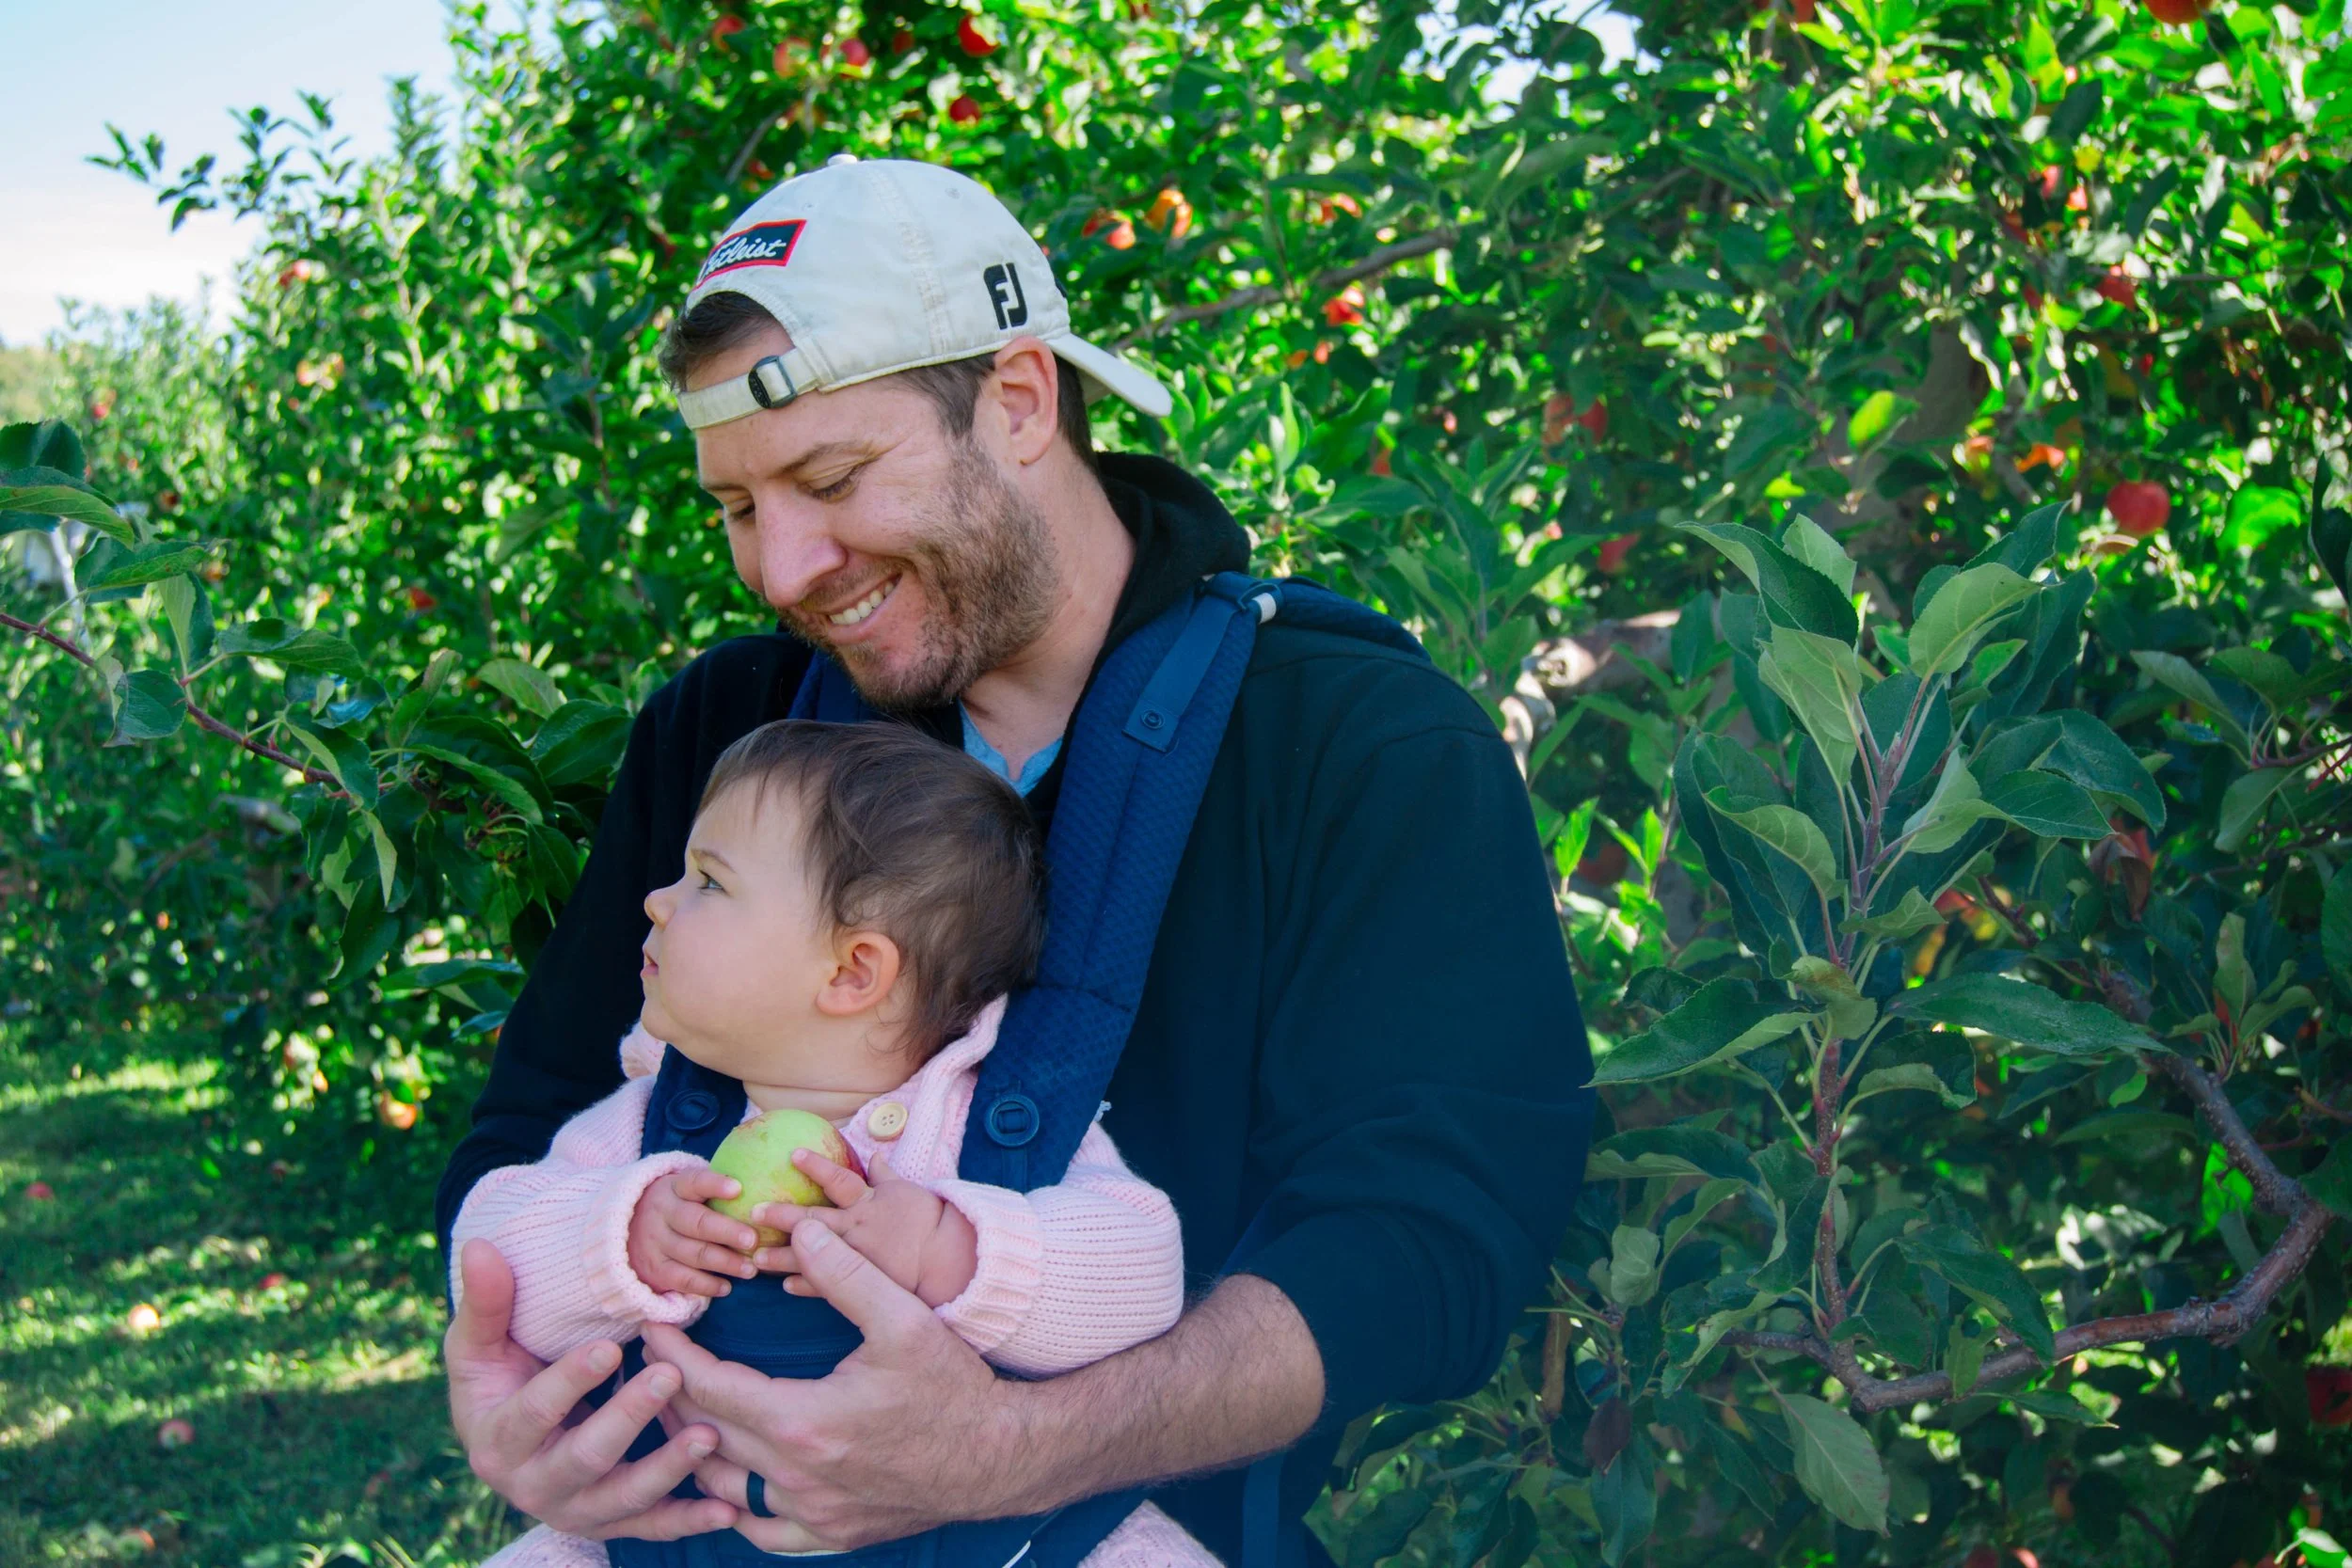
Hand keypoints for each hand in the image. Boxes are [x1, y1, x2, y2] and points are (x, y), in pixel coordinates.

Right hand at [445, 1239, 738, 1540]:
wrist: (509, 1440)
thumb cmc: (498, 1380)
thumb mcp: (481, 1344)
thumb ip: (486, 1301)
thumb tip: (481, 1245)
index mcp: (497, 1442)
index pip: (532, 1413)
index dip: (569, 1382)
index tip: (609, 1347)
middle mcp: (533, 1486)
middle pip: (584, 1458)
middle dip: (627, 1419)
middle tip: (669, 1374)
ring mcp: (576, 1510)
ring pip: (624, 1499)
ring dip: (668, 1469)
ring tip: (707, 1435)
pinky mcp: (612, 1523)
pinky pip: (652, 1528)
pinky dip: (688, 1520)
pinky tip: (726, 1511)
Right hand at [629, 1169, 762, 1297]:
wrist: (624, 1230)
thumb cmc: (675, 1207)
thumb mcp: (684, 1190)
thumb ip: (713, 1189)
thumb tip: (762, 1190)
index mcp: (674, 1188)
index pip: (694, 1182)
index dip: (715, 1184)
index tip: (738, 1188)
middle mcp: (662, 1213)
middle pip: (697, 1222)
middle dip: (727, 1232)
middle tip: (753, 1240)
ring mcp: (656, 1243)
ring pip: (693, 1253)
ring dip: (725, 1262)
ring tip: (751, 1269)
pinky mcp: (655, 1269)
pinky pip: (682, 1279)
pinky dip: (706, 1285)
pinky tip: (726, 1287)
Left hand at [641, 1218, 1025, 1551]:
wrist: (998, 1458)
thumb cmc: (953, 1388)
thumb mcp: (904, 1320)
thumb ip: (845, 1274)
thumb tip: (801, 1230)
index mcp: (804, 1423)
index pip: (709, 1389)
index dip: (672, 1357)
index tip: (653, 1330)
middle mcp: (796, 1478)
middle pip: (704, 1437)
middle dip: (671, 1396)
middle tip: (655, 1362)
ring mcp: (811, 1514)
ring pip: (721, 1488)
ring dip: (693, 1448)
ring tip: (682, 1410)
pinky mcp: (830, 1535)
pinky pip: (760, 1530)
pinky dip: (733, 1505)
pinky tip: (730, 1478)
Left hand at [750, 1149, 978, 1307]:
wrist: (949, 1262)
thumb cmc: (929, 1221)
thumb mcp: (908, 1190)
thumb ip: (885, 1175)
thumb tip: (874, 1154)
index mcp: (868, 1202)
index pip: (839, 1179)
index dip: (817, 1166)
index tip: (793, 1154)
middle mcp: (857, 1228)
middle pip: (814, 1219)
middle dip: (783, 1215)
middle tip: (755, 1211)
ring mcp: (856, 1258)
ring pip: (812, 1256)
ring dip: (782, 1256)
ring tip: (755, 1256)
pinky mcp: (862, 1283)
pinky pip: (828, 1287)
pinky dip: (806, 1287)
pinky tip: (785, 1287)